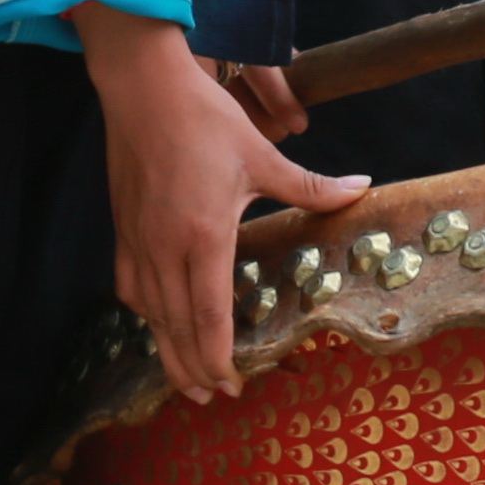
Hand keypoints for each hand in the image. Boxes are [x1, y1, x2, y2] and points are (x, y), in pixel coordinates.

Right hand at [83, 9, 359, 402]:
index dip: (217, 356)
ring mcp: (138, 239)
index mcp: (204, 234)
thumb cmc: (204, 117)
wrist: (142, 86)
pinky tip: (155, 321)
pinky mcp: (123, 228)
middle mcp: (165, 246)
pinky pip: (130, 285)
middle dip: (192, 368)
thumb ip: (310, 185)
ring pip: (149, 312)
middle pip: (175, 326)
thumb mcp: (262, 154)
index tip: (230, 384)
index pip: (207, 315)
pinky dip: (145, 313)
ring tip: (182, 378)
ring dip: (166, 349)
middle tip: (208, 398)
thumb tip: (361, 187)